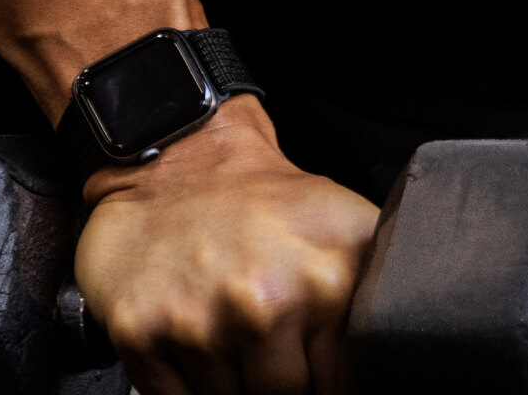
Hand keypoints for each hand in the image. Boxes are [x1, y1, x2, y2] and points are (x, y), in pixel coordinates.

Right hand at [72, 97, 382, 394]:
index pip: (339, 384)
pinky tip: (192, 341)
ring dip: (229, 383)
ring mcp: (197, 322)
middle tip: (268, 346)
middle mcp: (263, 306)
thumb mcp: (351, 229)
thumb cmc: (267, 202)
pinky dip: (183, 387)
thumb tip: (389, 363)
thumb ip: (375, 298)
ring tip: (228, 331)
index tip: (314, 367)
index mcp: (327, 286)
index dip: (327, 383)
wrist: (181, 155)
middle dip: (278, 383)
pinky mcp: (138, 331)